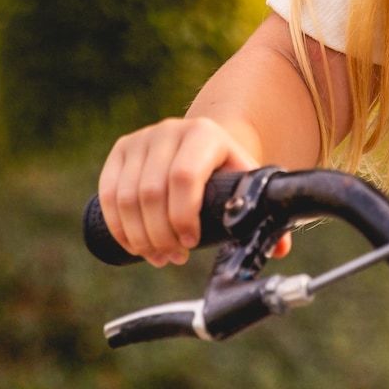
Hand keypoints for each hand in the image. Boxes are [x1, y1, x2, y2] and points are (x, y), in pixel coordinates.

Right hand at [97, 116, 285, 267]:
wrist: (203, 141)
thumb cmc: (226, 169)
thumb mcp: (245, 181)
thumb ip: (262, 212)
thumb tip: (280, 249)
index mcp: (205, 134)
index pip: (185, 177)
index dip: (183, 216)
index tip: (192, 244)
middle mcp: (170, 130)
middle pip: (152, 192)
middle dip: (161, 235)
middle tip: (174, 257)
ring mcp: (142, 139)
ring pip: (126, 197)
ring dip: (139, 236)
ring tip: (158, 255)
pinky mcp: (120, 150)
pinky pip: (108, 194)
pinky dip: (118, 226)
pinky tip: (133, 245)